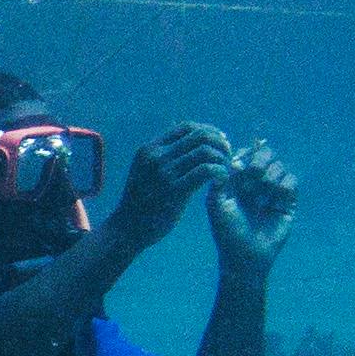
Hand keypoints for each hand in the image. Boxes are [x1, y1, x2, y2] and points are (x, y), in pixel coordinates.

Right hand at [105, 122, 237, 249]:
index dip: (208, 131)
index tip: (219, 142)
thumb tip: (185, 141)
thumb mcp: (144, 171)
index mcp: (150, 149)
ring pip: (205, 152)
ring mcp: (165, 173)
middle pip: (200, 136)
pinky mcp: (175, 191)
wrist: (127, 228)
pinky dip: (220, 172)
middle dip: (220, 143)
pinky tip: (221, 181)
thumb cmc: (140, 201)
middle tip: (228, 156)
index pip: (187, 127)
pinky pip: (206, 171)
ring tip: (226, 170)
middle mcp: (157, 156)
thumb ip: (161, 156)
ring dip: (222, 158)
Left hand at [209, 142, 297, 268]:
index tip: (238, 166)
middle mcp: (256, 183)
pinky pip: (291, 181)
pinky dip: (284, 186)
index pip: (245, 154)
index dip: (244, 154)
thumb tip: (231, 158)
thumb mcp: (216, 203)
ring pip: (279, 166)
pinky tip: (273, 201)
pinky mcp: (287, 202)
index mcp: (238, 180)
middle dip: (260, 159)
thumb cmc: (227, 231)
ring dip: (270, 176)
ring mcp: (273, 191)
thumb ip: (219, 179)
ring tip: (261, 193)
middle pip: (266, 154)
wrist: (245, 256)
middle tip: (253, 173)